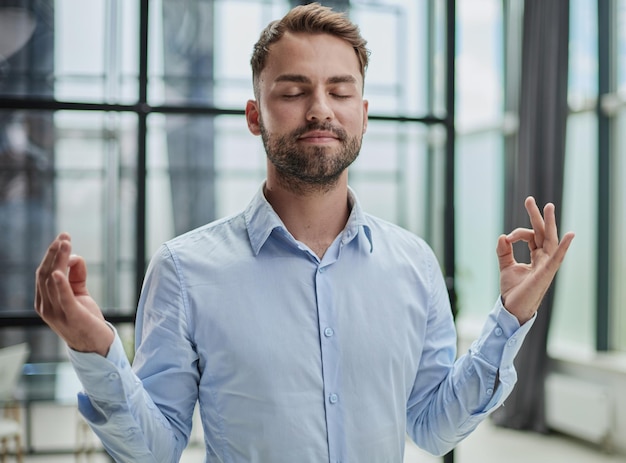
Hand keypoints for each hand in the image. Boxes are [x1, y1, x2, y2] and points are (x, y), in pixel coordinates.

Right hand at [35, 233, 113, 355]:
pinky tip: (60, 271)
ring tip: (65, 244)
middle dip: (55, 253)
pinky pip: (63, 298)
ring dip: (59, 260)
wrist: (96, 345)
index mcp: (45, 301)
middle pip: (46, 274)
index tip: (62, 238)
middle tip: (64, 236)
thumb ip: (75, 276)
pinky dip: (60, 284)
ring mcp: (56, 313)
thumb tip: (75, 257)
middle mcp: (46, 307)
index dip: (52, 255)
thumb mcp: (78, 294)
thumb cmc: (85, 318)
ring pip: (53, 281)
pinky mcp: (71, 316)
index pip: (44, 273)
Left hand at [496, 197, 574, 323]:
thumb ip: (504, 251)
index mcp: (536, 257)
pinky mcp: (545, 273)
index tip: (507, 238)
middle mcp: (544, 259)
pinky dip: (563, 246)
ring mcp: (546, 266)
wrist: (512, 309)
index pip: (531, 236)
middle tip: (531, 200)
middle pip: (543, 233)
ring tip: (548, 207)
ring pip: (550, 240)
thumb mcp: (506, 266)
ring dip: (549, 223)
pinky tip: (569, 235)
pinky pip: (556, 258)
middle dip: (537, 216)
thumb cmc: (513, 290)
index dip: (518, 233)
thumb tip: (502, 236)